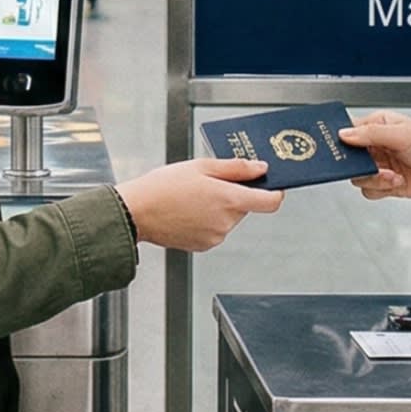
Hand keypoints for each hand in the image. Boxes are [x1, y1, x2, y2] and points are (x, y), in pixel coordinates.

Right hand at [114, 158, 284, 252]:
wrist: (135, 212)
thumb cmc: (163, 187)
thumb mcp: (201, 166)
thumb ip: (236, 168)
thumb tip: (261, 169)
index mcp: (229, 200)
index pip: (271, 202)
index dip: (274, 192)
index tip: (271, 185)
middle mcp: (226, 222)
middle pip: (245, 207)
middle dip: (233, 195)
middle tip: (208, 184)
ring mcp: (216, 236)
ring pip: (228, 218)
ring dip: (218, 208)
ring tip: (191, 198)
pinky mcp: (203, 245)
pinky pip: (215, 230)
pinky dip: (206, 221)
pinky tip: (186, 211)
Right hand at [340, 111, 410, 203]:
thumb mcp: (403, 134)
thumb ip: (372, 134)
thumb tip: (345, 133)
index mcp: (378, 125)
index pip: (349, 130)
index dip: (342, 140)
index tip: (343, 149)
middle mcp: (376, 145)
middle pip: (349, 157)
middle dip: (359, 165)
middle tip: (371, 166)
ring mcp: (379, 165)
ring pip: (357, 176)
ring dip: (374, 179)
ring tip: (391, 175)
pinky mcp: (384, 183)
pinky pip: (368, 190)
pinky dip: (380, 189)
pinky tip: (397, 182)